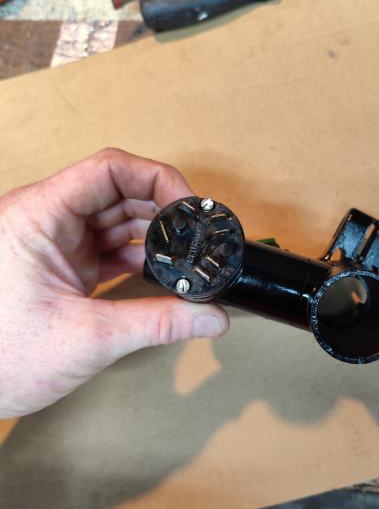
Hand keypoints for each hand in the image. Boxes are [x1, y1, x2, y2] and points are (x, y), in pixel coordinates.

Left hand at [0, 149, 227, 418]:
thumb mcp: (88, 338)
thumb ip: (157, 322)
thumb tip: (210, 315)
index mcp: (39, 216)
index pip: (109, 170)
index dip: (157, 180)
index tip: (189, 207)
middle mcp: (46, 219)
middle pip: (118, 191)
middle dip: (162, 211)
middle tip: (198, 237)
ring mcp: (55, 242)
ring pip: (116, 218)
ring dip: (153, 236)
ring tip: (185, 259)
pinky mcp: (62, 265)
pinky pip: (108, 246)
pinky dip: (138, 257)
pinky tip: (162, 273)